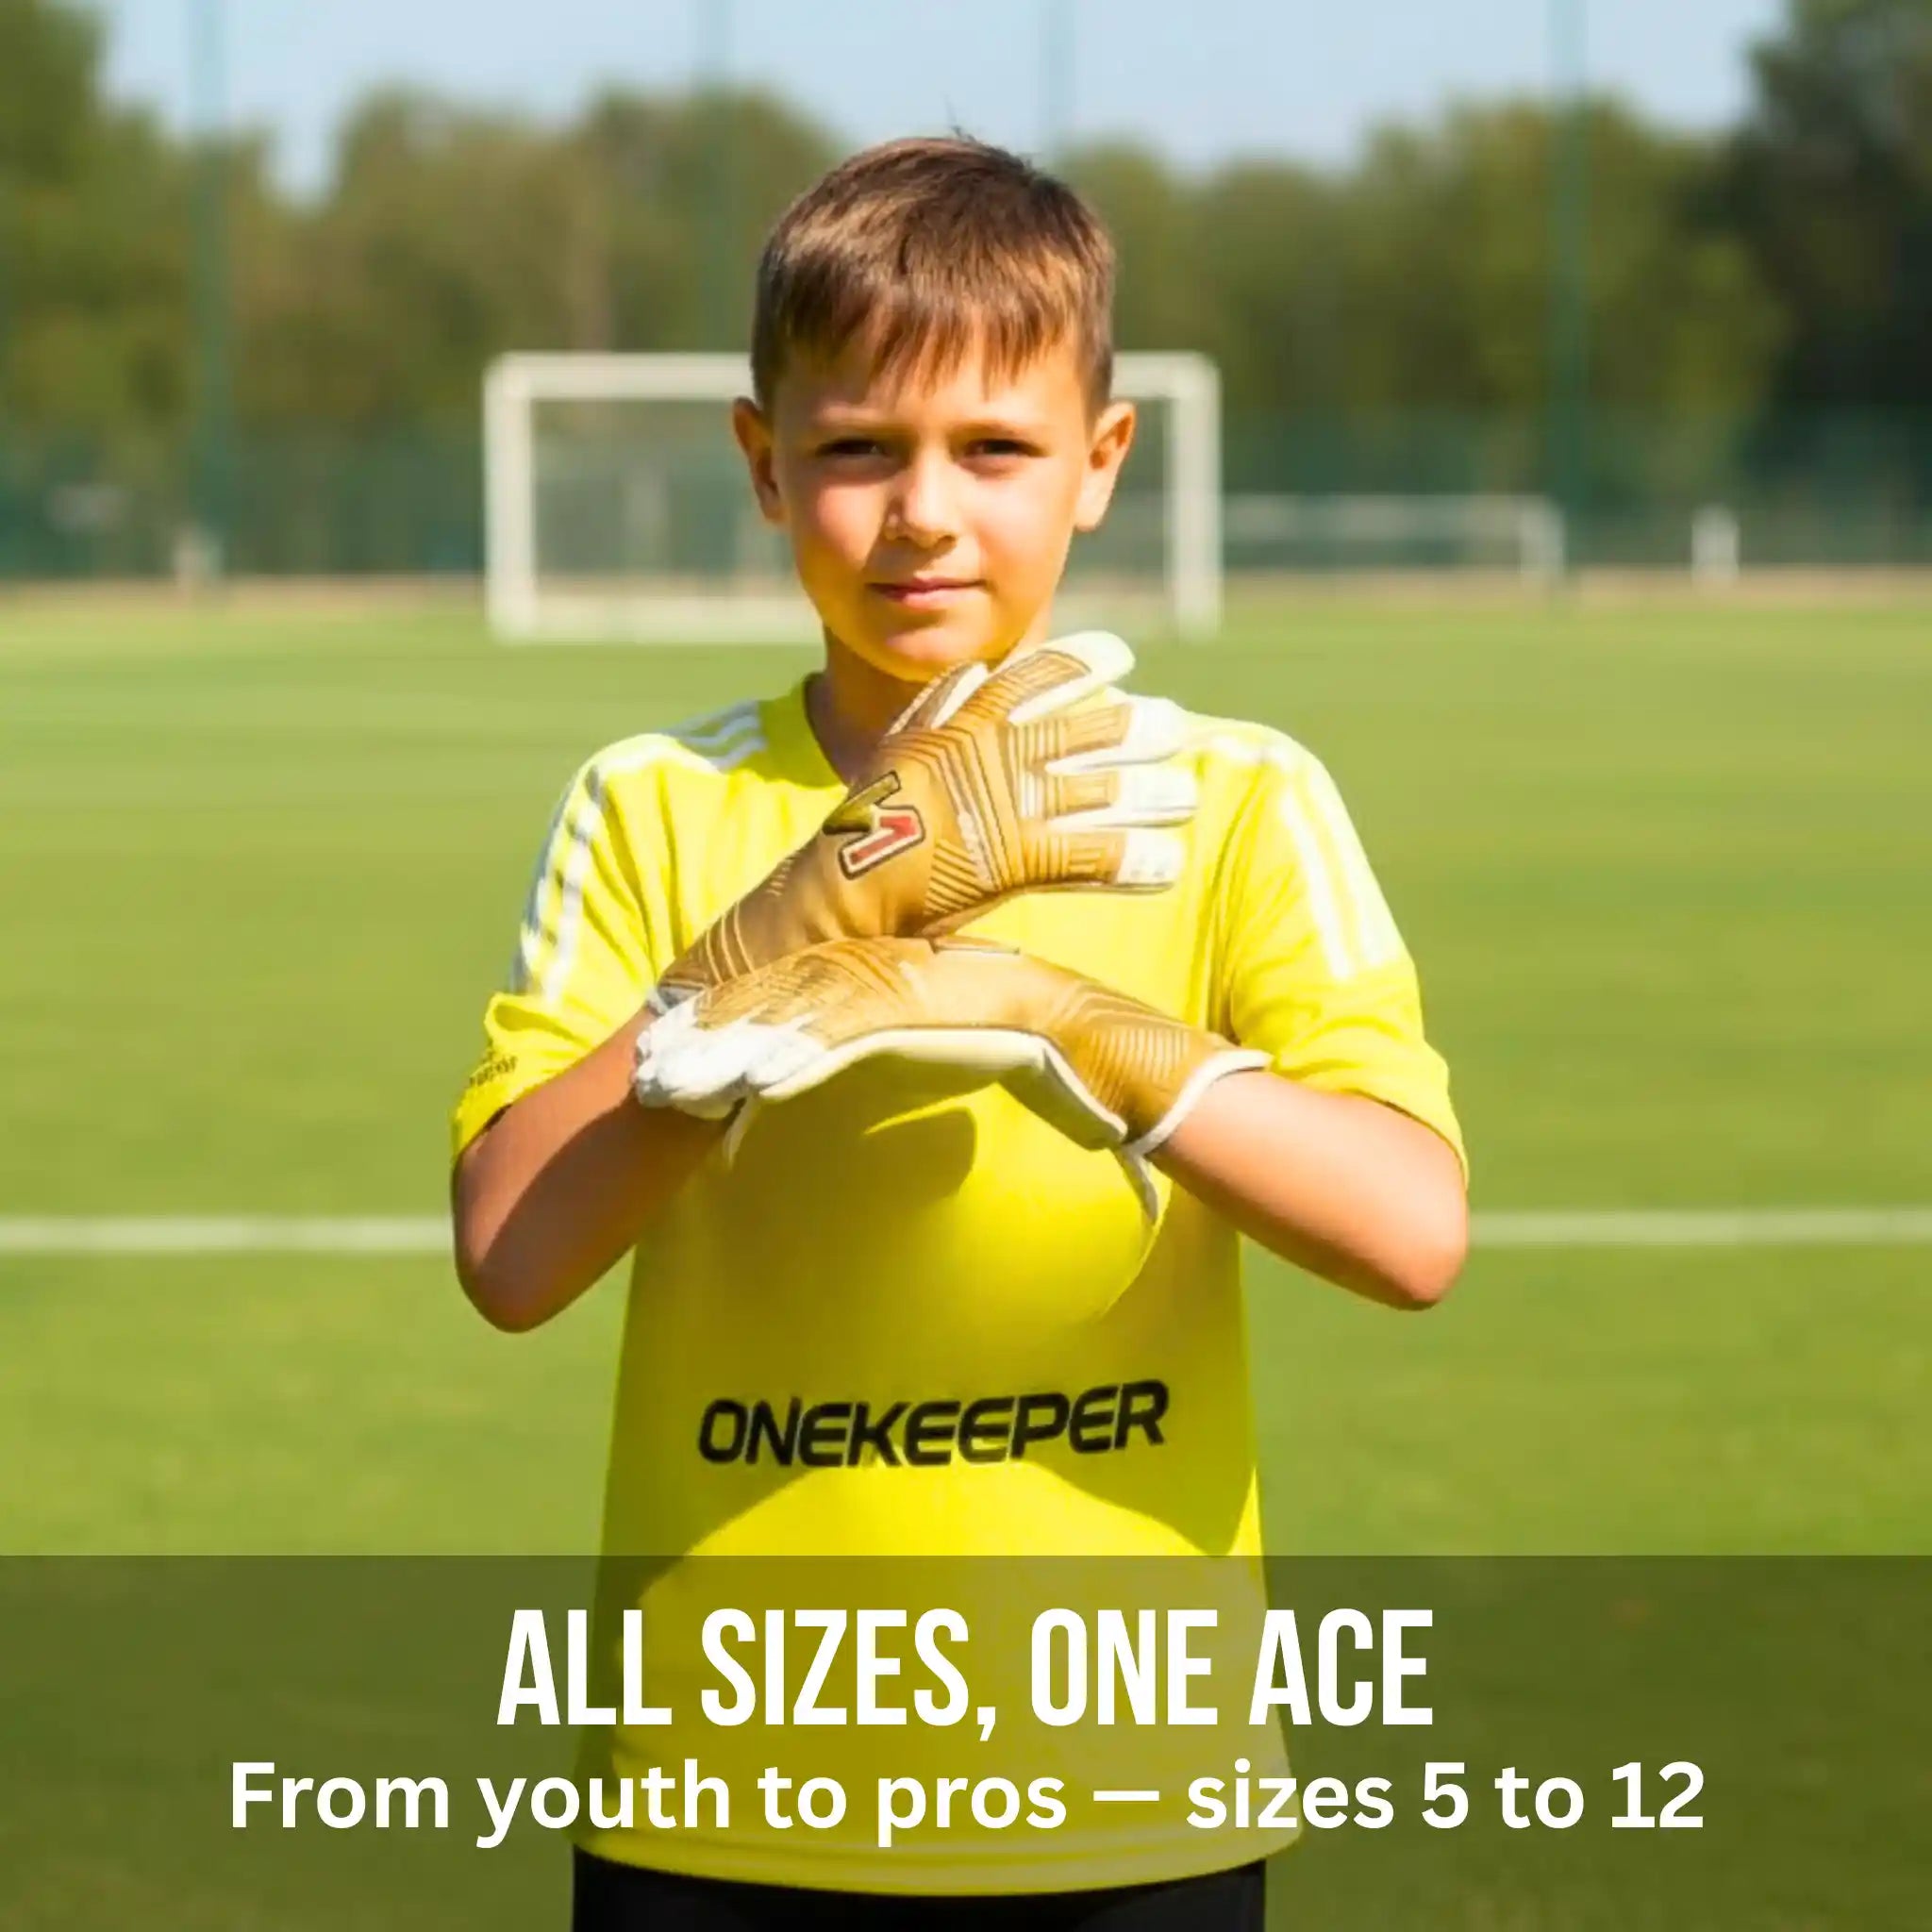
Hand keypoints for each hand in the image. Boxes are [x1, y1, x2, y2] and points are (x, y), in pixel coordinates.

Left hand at [634, 937, 1269, 1215]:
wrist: (1137, 1063)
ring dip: (732, 1052)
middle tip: (648, 1067)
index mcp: (906, 971)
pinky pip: (856, 1033)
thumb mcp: (975, 1049)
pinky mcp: (944, 1008)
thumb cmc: (1067, 1067)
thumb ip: (926, 1046)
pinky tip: (748, 1087)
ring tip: (669, 1087)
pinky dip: (798, 1059)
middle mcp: (905, 966)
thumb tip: (891, 1073)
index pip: (805, 990)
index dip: (739, 1018)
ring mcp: (923, 982)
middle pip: (789, 994)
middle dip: (713, 1032)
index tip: (682, 1051)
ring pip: (806, 1011)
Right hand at [652, 632, 1195, 1004]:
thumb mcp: (894, 757)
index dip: (1080, 663)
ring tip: (1185, 794)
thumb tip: (968, 678)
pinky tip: (1166, 865)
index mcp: (955, 728)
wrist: (822, 901)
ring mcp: (998, 810)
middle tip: (1173, 726)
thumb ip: (935, 714)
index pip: (1028, 677)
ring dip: (1145, 793)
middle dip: (1131, 729)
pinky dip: (1131, 861)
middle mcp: (982, 759)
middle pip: (1077, 732)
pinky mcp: (1009, 864)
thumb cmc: (856, 837)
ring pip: (1093, 792)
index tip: (1122, 656)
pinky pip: (1088, 857)